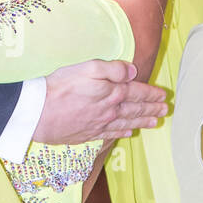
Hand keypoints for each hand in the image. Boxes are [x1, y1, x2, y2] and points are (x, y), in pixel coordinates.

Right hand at [33, 58, 167, 144]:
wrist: (38, 112)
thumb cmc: (61, 86)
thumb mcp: (88, 68)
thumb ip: (113, 69)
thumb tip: (132, 71)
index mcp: (112, 93)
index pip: (137, 92)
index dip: (151, 93)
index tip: (163, 95)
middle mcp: (109, 111)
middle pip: (135, 110)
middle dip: (151, 109)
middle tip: (164, 110)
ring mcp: (98, 125)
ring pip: (126, 123)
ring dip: (142, 122)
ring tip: (154, 123)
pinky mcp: (87, 134)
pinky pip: (110, 134)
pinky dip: (122, 133)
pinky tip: (128, 133)